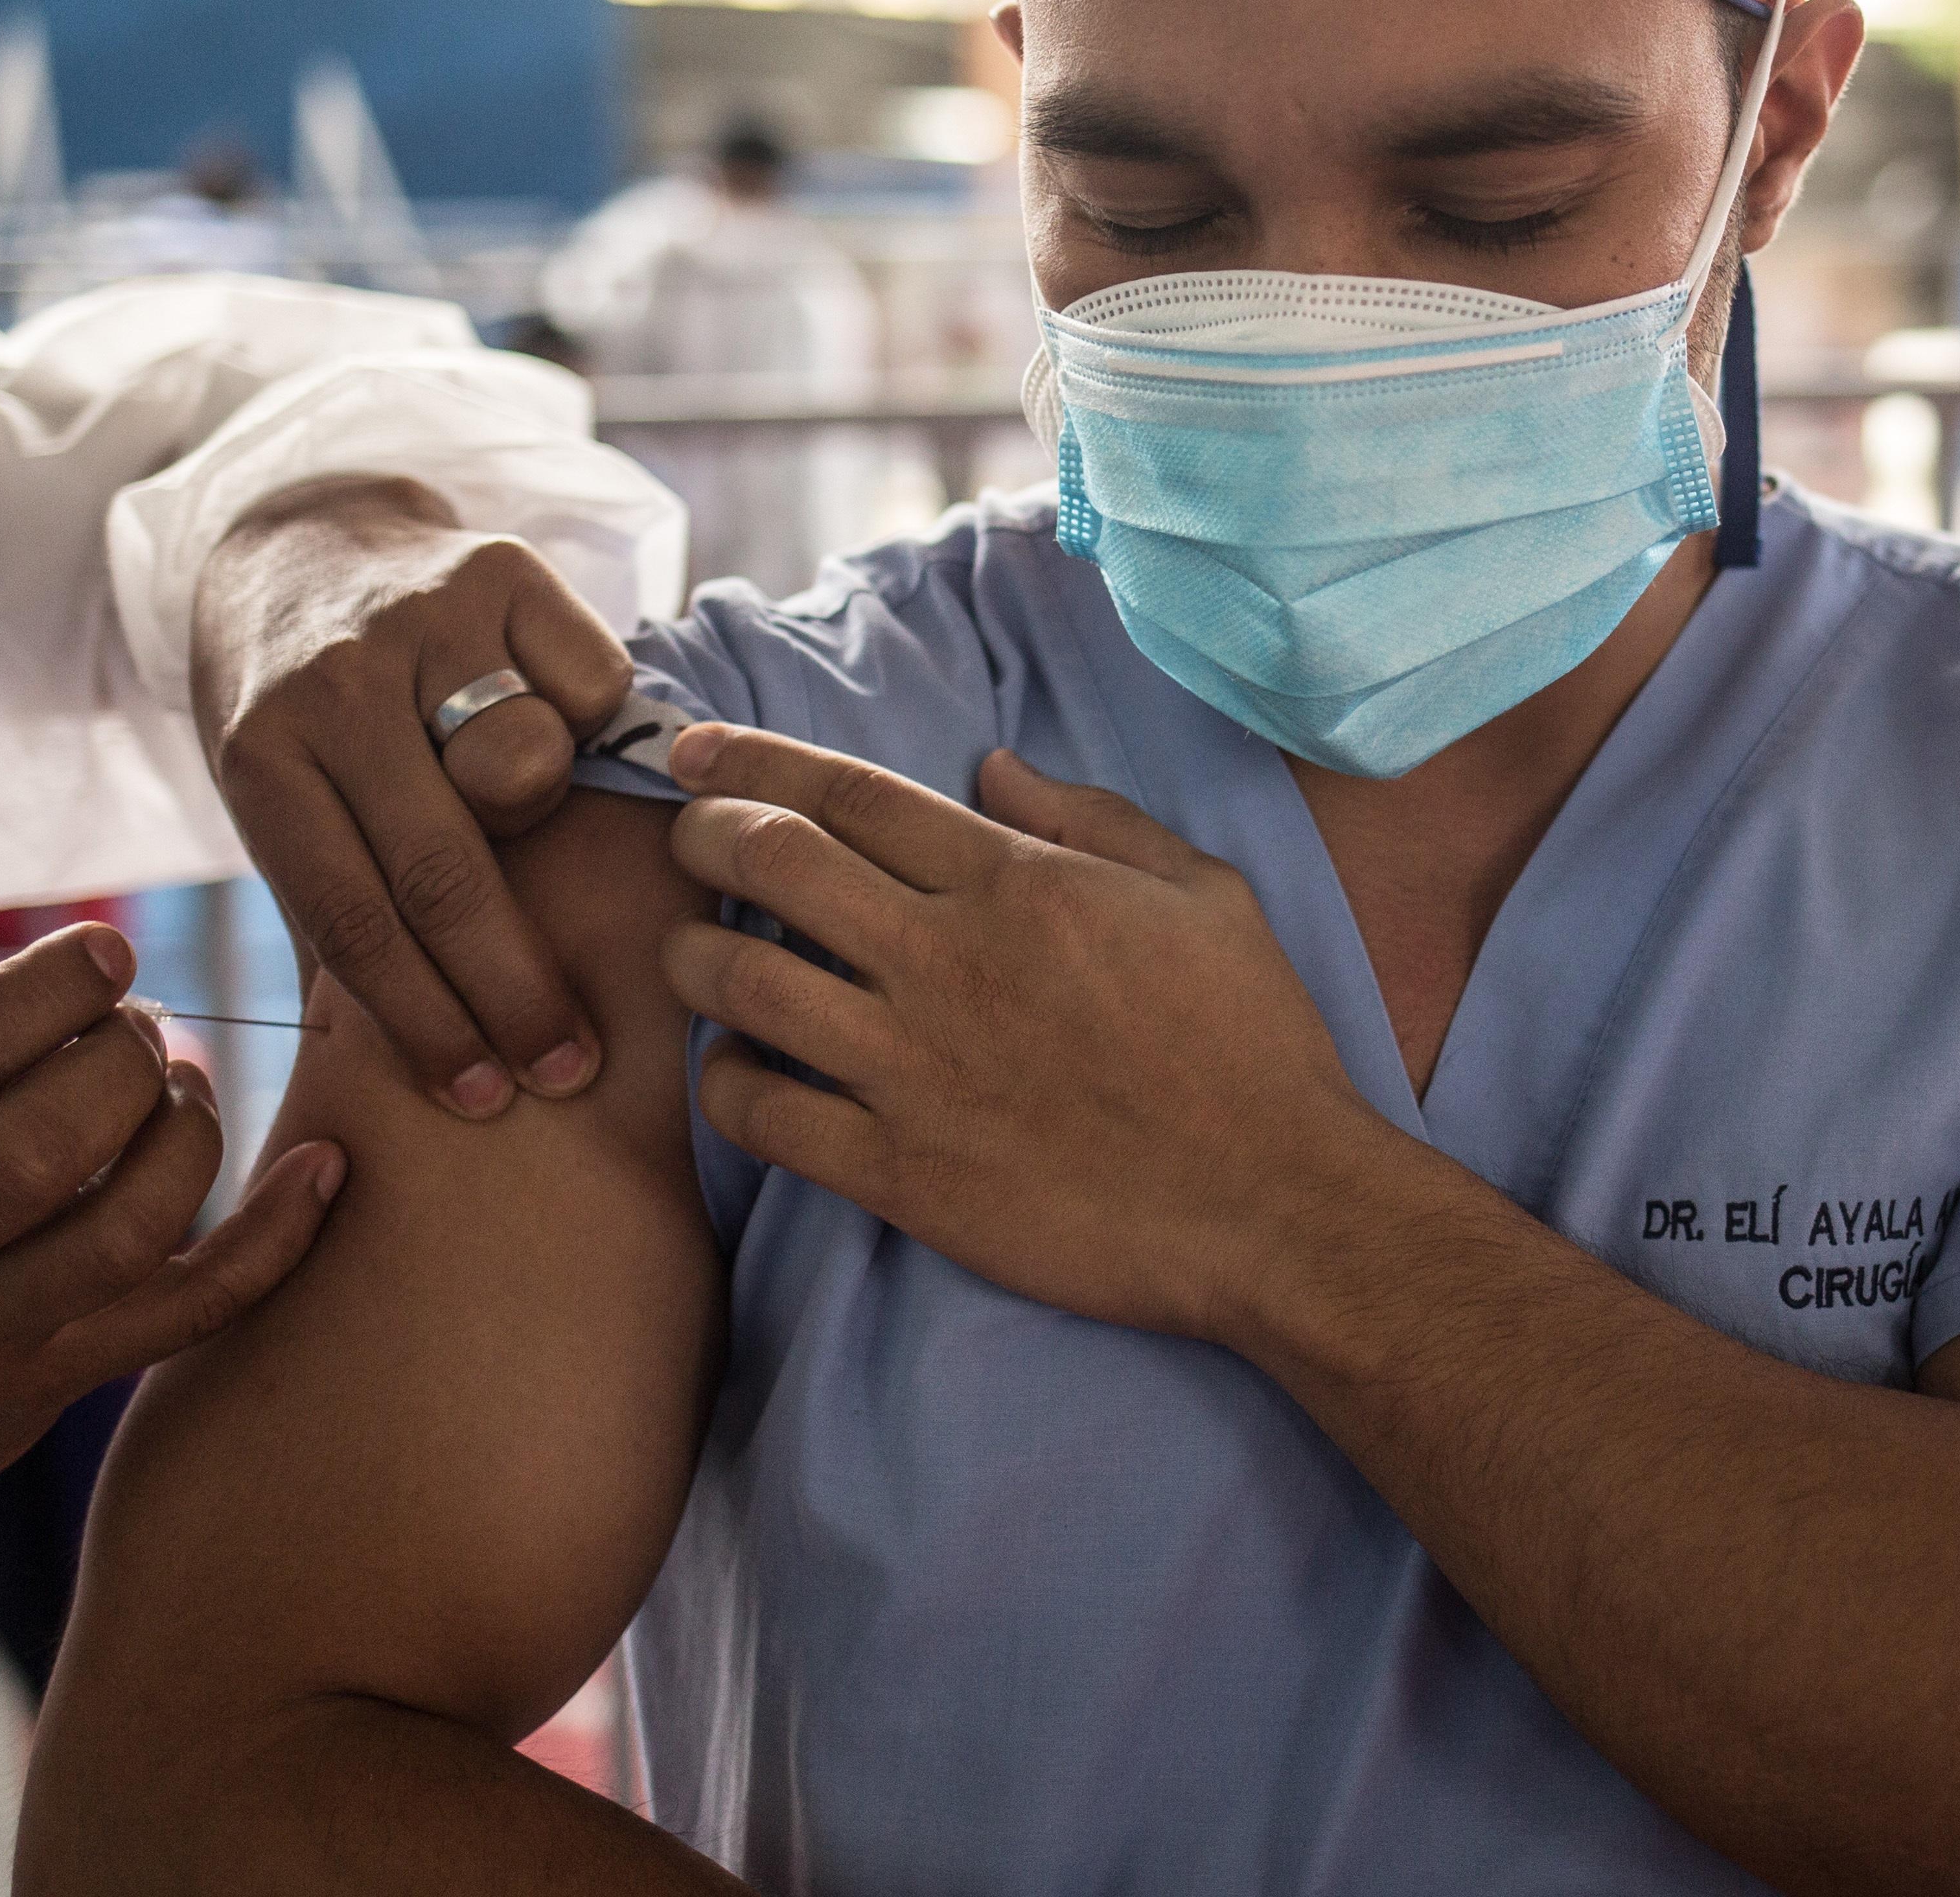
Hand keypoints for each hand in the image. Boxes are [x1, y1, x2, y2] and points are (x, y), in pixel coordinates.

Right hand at [0, 925, 344, 1634]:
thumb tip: (64, 987)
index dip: (39, 992)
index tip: (106, 952)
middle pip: (40, 1144)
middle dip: (119, 1061)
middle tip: (141, 1030)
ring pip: (124, 1227)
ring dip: (187, 1133)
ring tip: (184, 1089)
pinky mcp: (49, 1390)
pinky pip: (186, 1311)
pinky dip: (272, 1239)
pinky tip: (322, 1167)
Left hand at [194, 475, 637, 1116]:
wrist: (297, 543)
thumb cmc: (298, 718)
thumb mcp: (277, 813)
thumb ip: (328, 926)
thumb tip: (374, 1095)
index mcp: (262, 757)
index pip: (353, 920)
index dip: (425, 1023)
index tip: (485, 1097)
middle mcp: (336, 682)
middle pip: (445, 869)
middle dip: (513, 989)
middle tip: (567, 1068)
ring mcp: (422, 616)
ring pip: (528, 764)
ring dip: (540, 812)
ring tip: (527, 820)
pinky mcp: (502, 566)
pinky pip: (589, 685)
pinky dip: (586, 721)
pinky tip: (556, 724)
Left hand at [657, 724, 1403, 1341]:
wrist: (1276, 1208)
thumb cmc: (1252, 1045)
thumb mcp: (1202, 893)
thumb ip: (1092, 818)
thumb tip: (992, 766)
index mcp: (1018, 883)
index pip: (848, 791)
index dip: (753, 760)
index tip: (697, 752)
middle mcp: (948, 961)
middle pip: (770, 861)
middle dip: (702, 835)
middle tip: (683, 840)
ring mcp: (915, 1070)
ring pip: (742, 984)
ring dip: (693, 956)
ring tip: (692, 954)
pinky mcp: (903, 1172)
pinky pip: (765, 1117)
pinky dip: (727, 1085)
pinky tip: (738, 1073)